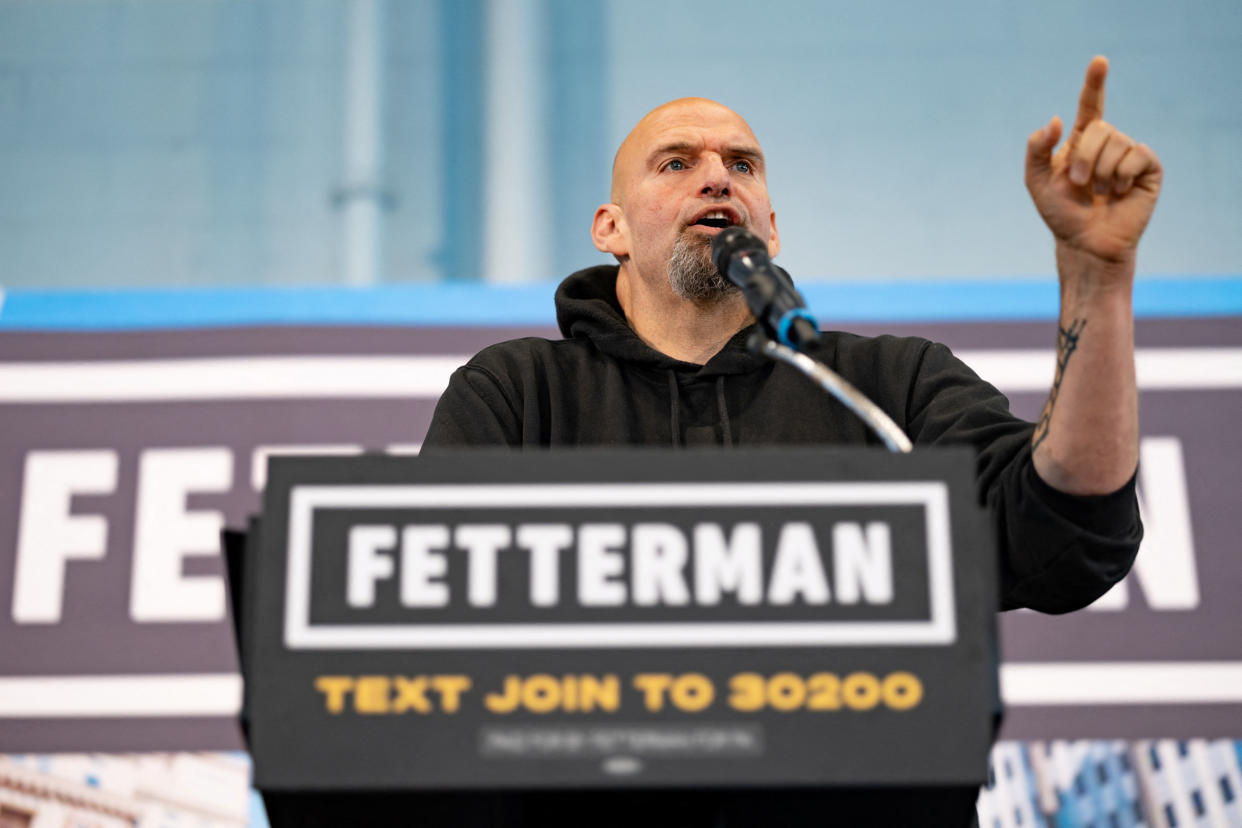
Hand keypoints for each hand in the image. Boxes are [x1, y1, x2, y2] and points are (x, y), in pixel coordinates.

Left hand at [1025, 56, 1162, 269]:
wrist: (1085, 243)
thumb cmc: (1061, 214)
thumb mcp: (1037, 182)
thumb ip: (1037, 149)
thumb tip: (1056, 120)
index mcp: (1082, 142)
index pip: (1091, 106)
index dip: (1095, 83)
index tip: (1099, 61)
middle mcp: (1108, 144)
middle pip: (1100, 128)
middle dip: (1083, 157)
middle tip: (1079, 184)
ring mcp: (1129, 155)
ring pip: (1117, 142)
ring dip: (1101, 171)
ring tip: (1099, 192)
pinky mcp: (1149, 168)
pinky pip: (1137, 155)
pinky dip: (1122, 174)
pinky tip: (1120, 191)